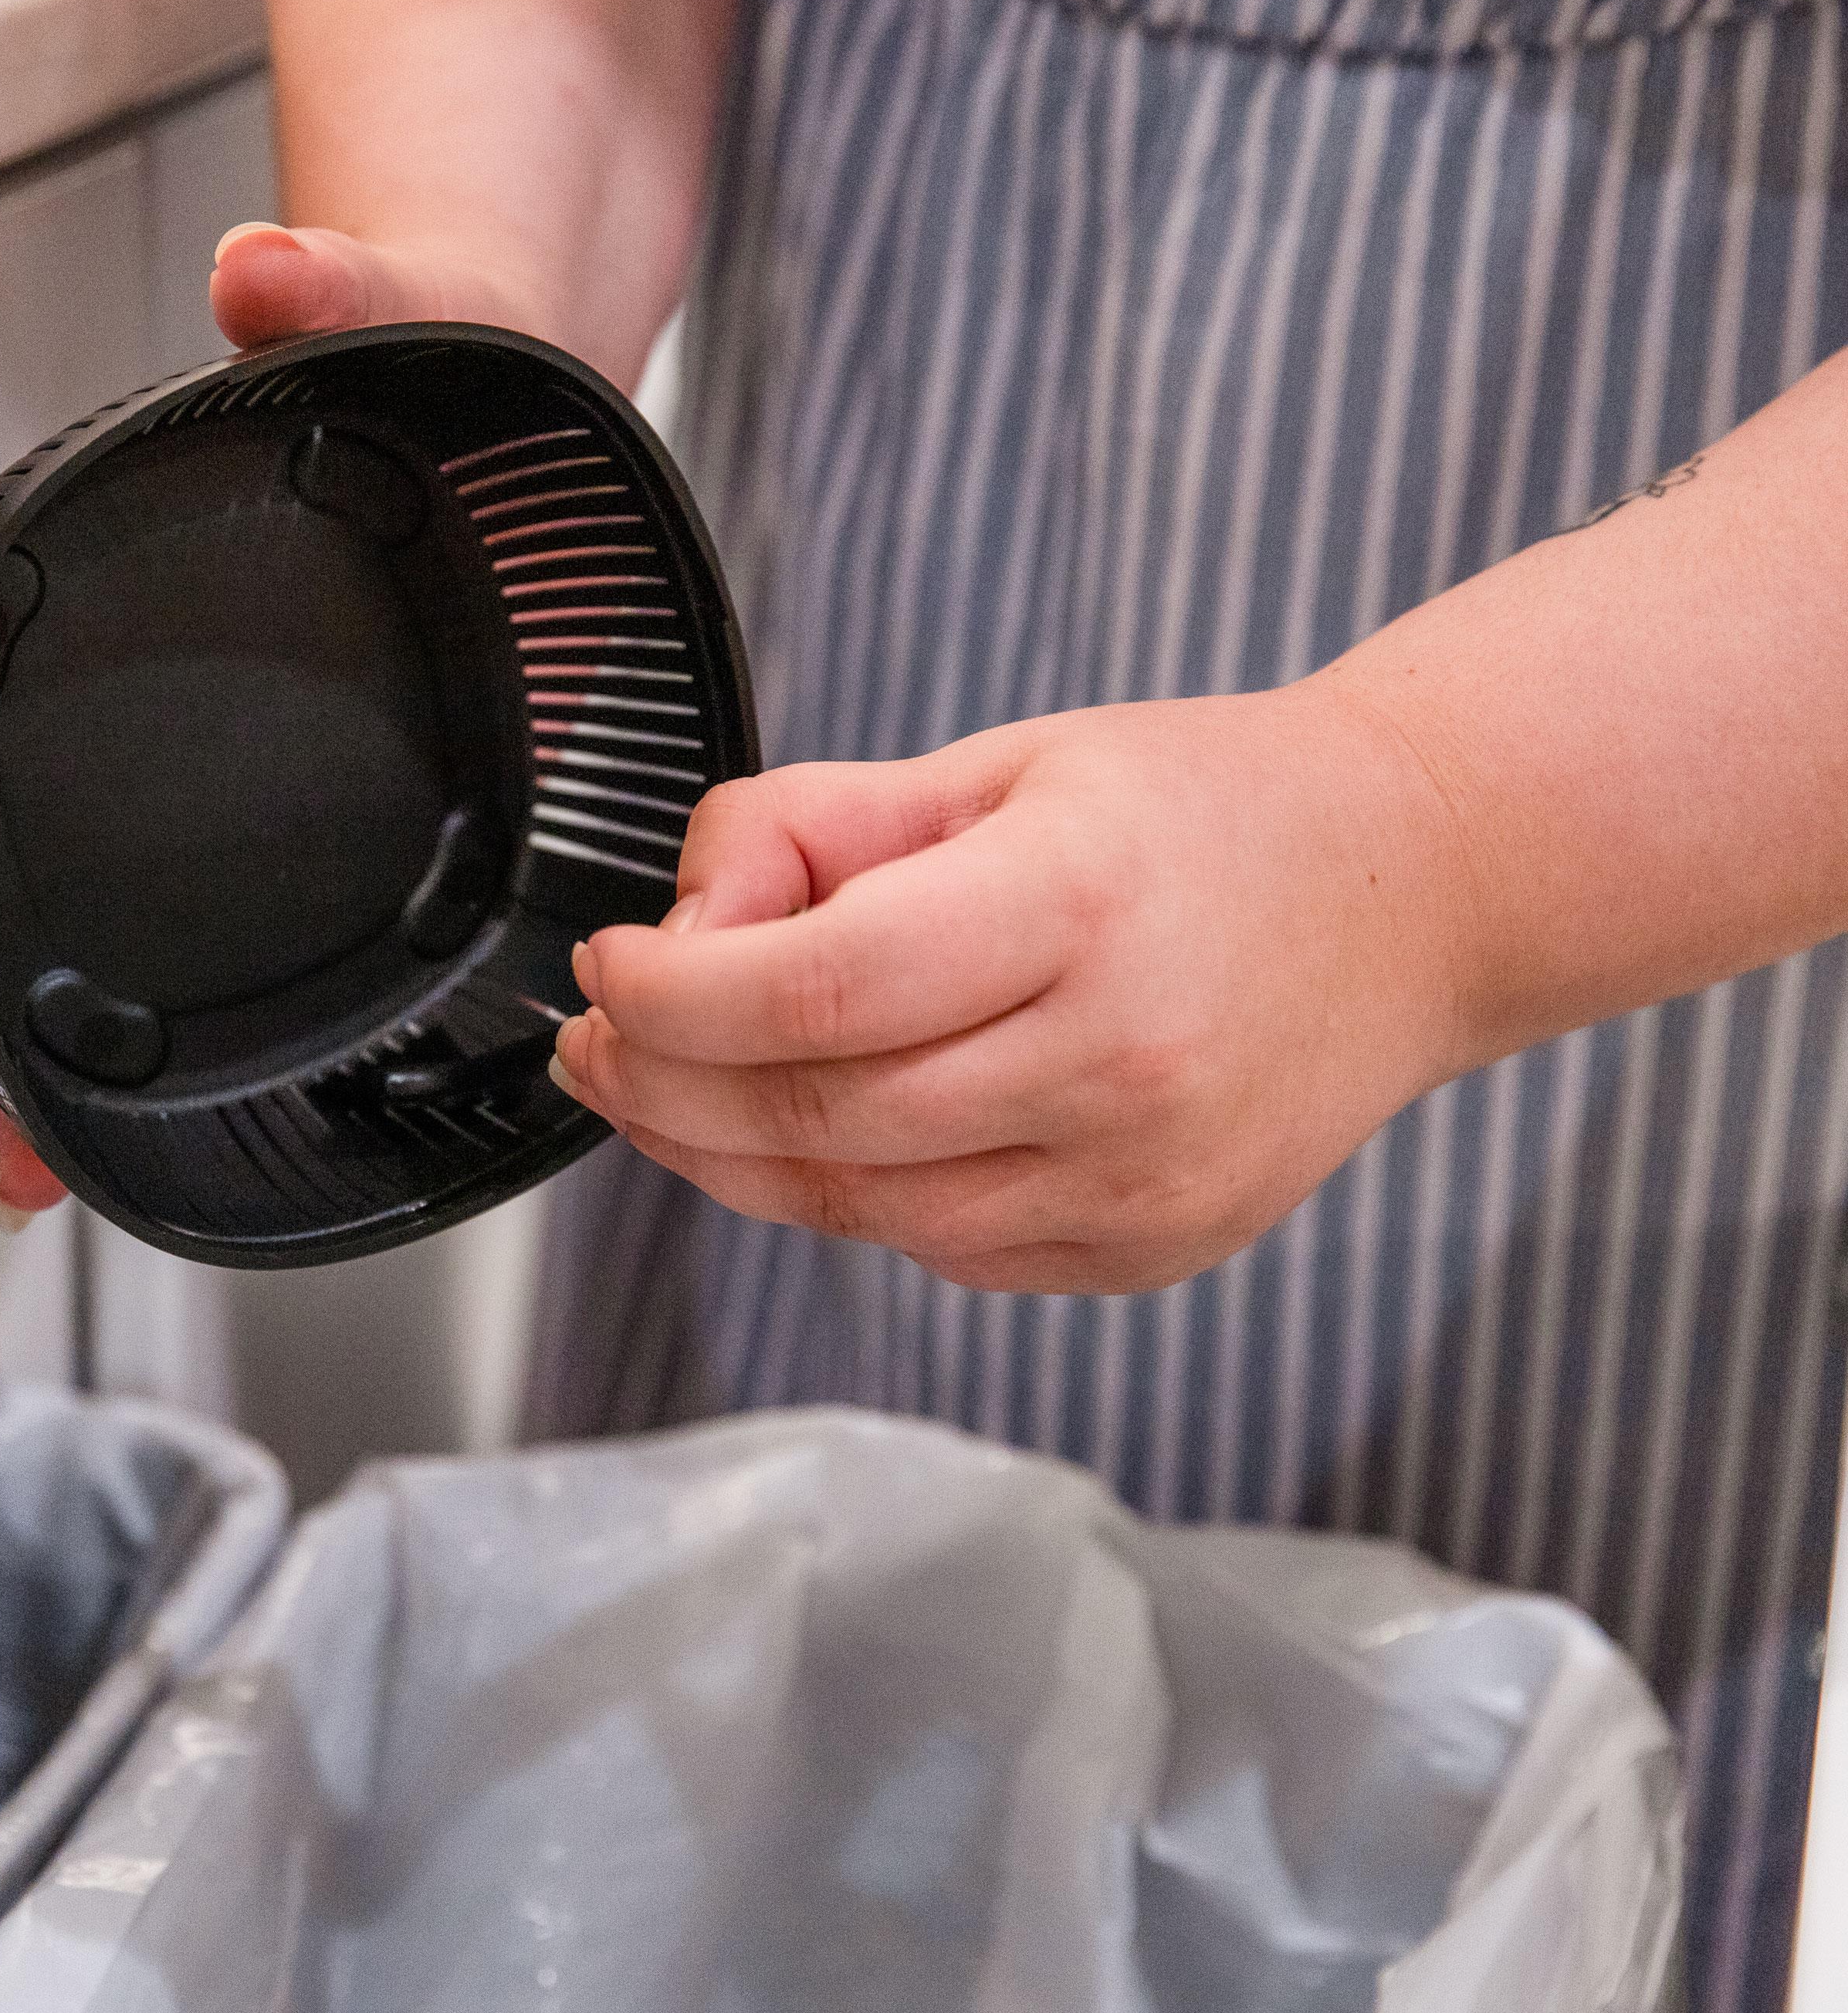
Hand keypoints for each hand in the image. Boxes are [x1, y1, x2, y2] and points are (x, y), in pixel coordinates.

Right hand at [0, 223, 544, 1224]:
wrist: (517, 395)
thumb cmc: (419, 360)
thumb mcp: (381, 313)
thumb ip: (334, 292)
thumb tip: (267, 274)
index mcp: (148, 588)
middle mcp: (186, 684)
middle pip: (48, 842)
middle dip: (13, 990)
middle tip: (9, 1136)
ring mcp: (269, 744)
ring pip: (153, 897)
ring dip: (112, 1031)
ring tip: (79, 1153)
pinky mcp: (367, 785)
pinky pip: (292, 900)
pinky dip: (261, 996)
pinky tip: (267, 1074)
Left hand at [546, 684, 1475, 1293]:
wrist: (1416, 895)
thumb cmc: (1203, 810)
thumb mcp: (1004, 763)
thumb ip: (820, 828)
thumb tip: (684, 925)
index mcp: (1078, 904)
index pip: (816, 993)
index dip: (672, 997)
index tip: (608, 969)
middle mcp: (1119, 1062)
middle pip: (817, 1119)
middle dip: (664, 1086)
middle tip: (596, 1041)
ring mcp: (1142, 1180)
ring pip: (861, 1211)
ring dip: (727, 1159)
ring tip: (662, 1090)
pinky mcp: (1151, 1249)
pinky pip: (942, 1250)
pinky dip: (852, 1198)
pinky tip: (820, 1129)